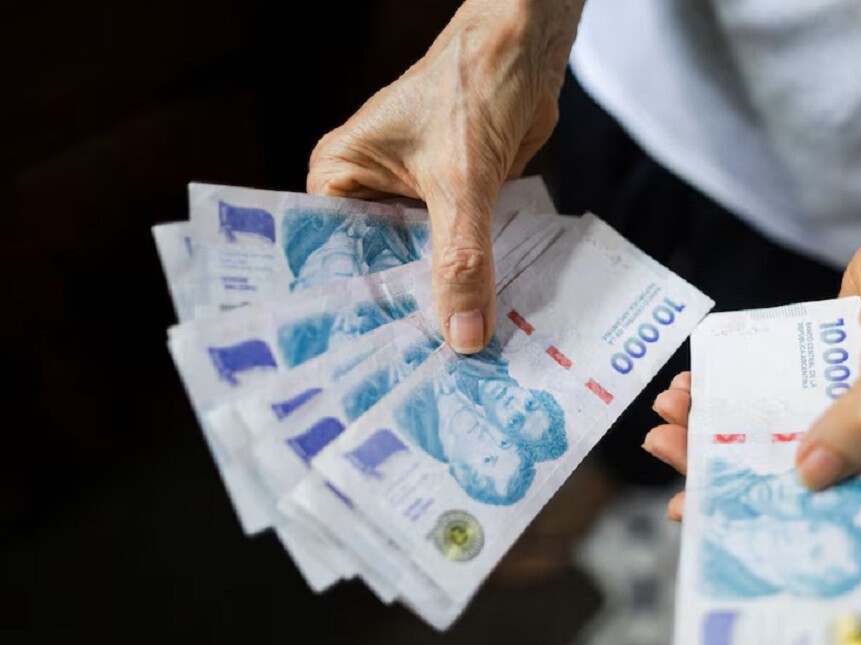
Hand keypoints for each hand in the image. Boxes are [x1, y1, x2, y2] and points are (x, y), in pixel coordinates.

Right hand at [307, 0, 580, 352]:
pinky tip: (482, 327)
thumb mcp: (462, 182)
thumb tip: (463, 336)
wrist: (528, 47)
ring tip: (449, 367)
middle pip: (377, 271)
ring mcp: (412, 200)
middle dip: (400, 316)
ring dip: (440, 305)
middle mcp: (367, 190)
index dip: (351, 309)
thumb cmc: (474, 86)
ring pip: (421, 268)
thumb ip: (461, 260)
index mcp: (340, 177)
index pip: (332, 257)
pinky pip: (458, 258)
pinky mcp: (454, 205)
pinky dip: (471, 285)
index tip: (367, 363)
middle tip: (414, 380)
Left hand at [646, 187, 860, 518]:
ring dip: (723, 424)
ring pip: (780, 431)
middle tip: (665, 447)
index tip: (704, 508)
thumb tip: (810, 475)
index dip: (768, 509)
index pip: (835, 504)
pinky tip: (698, 382)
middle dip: (726, 463)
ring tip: (668, 411)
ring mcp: (856, 408)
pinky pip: (778, 394)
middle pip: (795, 470)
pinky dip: (738, 391)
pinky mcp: (833, 375)